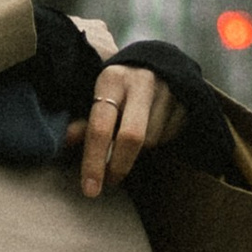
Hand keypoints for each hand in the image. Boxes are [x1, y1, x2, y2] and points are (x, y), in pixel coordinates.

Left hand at [66, 19, 184, 198]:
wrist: (159, 62)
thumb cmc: (120, 87)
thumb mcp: (100, 97)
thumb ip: (87, 121)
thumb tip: (66, 141)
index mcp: (112, 79)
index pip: (100, 126)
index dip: (93, 160)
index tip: (90, 188)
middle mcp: (140, 81)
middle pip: (132, 137)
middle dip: (120, 165)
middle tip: (110, 181)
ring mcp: (167, 90)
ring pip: (151, 141)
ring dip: (139, 151)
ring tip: (132, 139)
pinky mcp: (186, 100)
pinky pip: (169, 137)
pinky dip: (159, 141)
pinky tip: (153, 127)